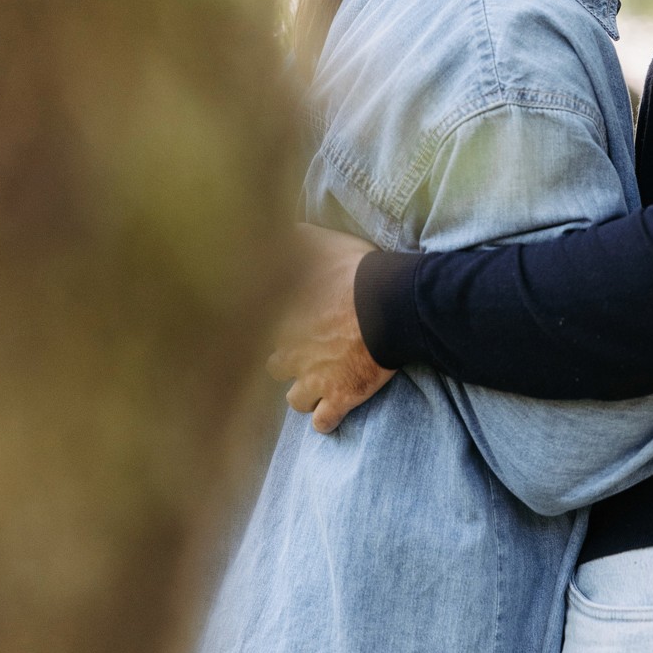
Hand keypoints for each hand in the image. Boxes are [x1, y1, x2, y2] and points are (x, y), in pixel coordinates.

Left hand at [266, 224, 394, 432]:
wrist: (390, 304)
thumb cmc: (355, 271)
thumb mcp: (319, 241)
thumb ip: (293, 239)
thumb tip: (277, 230)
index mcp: (281, 318)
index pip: (262, 330)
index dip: (278, 328)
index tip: (294, 323)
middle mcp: (291, 352)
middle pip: (276, 367)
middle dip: (290, 362)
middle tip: (309, 352)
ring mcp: (315, 378)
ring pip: (296, 400)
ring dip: (306, 394)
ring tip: (321, 386)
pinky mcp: (341, 397)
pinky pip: (325, 422)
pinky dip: (328, 421)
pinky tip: (333, 415)